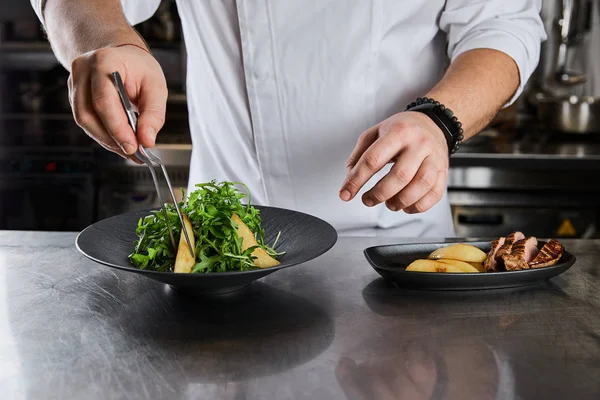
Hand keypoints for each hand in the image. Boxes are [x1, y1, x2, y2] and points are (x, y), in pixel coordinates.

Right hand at [68, 45, 167, 161]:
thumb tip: (147, 140)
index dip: (117, 128)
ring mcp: (74, 83)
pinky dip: (104, 135)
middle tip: (134, 152)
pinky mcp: (75, 96)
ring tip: (130, 149)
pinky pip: (87, 121)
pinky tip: (120, 141)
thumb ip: (154, 114)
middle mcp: (83, 70)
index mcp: (104, 61)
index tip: (133, 147)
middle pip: (88, 114)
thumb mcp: (156, 86)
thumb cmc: (139, 68)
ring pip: (84, 121)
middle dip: (111, 138)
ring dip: (107, 140)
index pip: (103, 101)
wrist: (122, 55)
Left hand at [339, 111, 448, 213]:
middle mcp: (419, 144)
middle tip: (367, 200)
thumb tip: (350, 177)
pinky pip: (435, 194)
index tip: (345, 193)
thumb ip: (360, 154)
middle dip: (379, 194)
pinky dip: (418, 206)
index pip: (373, 159)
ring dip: (400, 201)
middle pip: (400, 175)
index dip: (356, 179)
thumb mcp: (375, 132)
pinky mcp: (444, 172)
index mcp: (399, 132)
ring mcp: (434, 158)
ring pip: (420, 186)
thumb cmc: (402, 130)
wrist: (433, 123)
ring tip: (388, 204)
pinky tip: (406, 206)